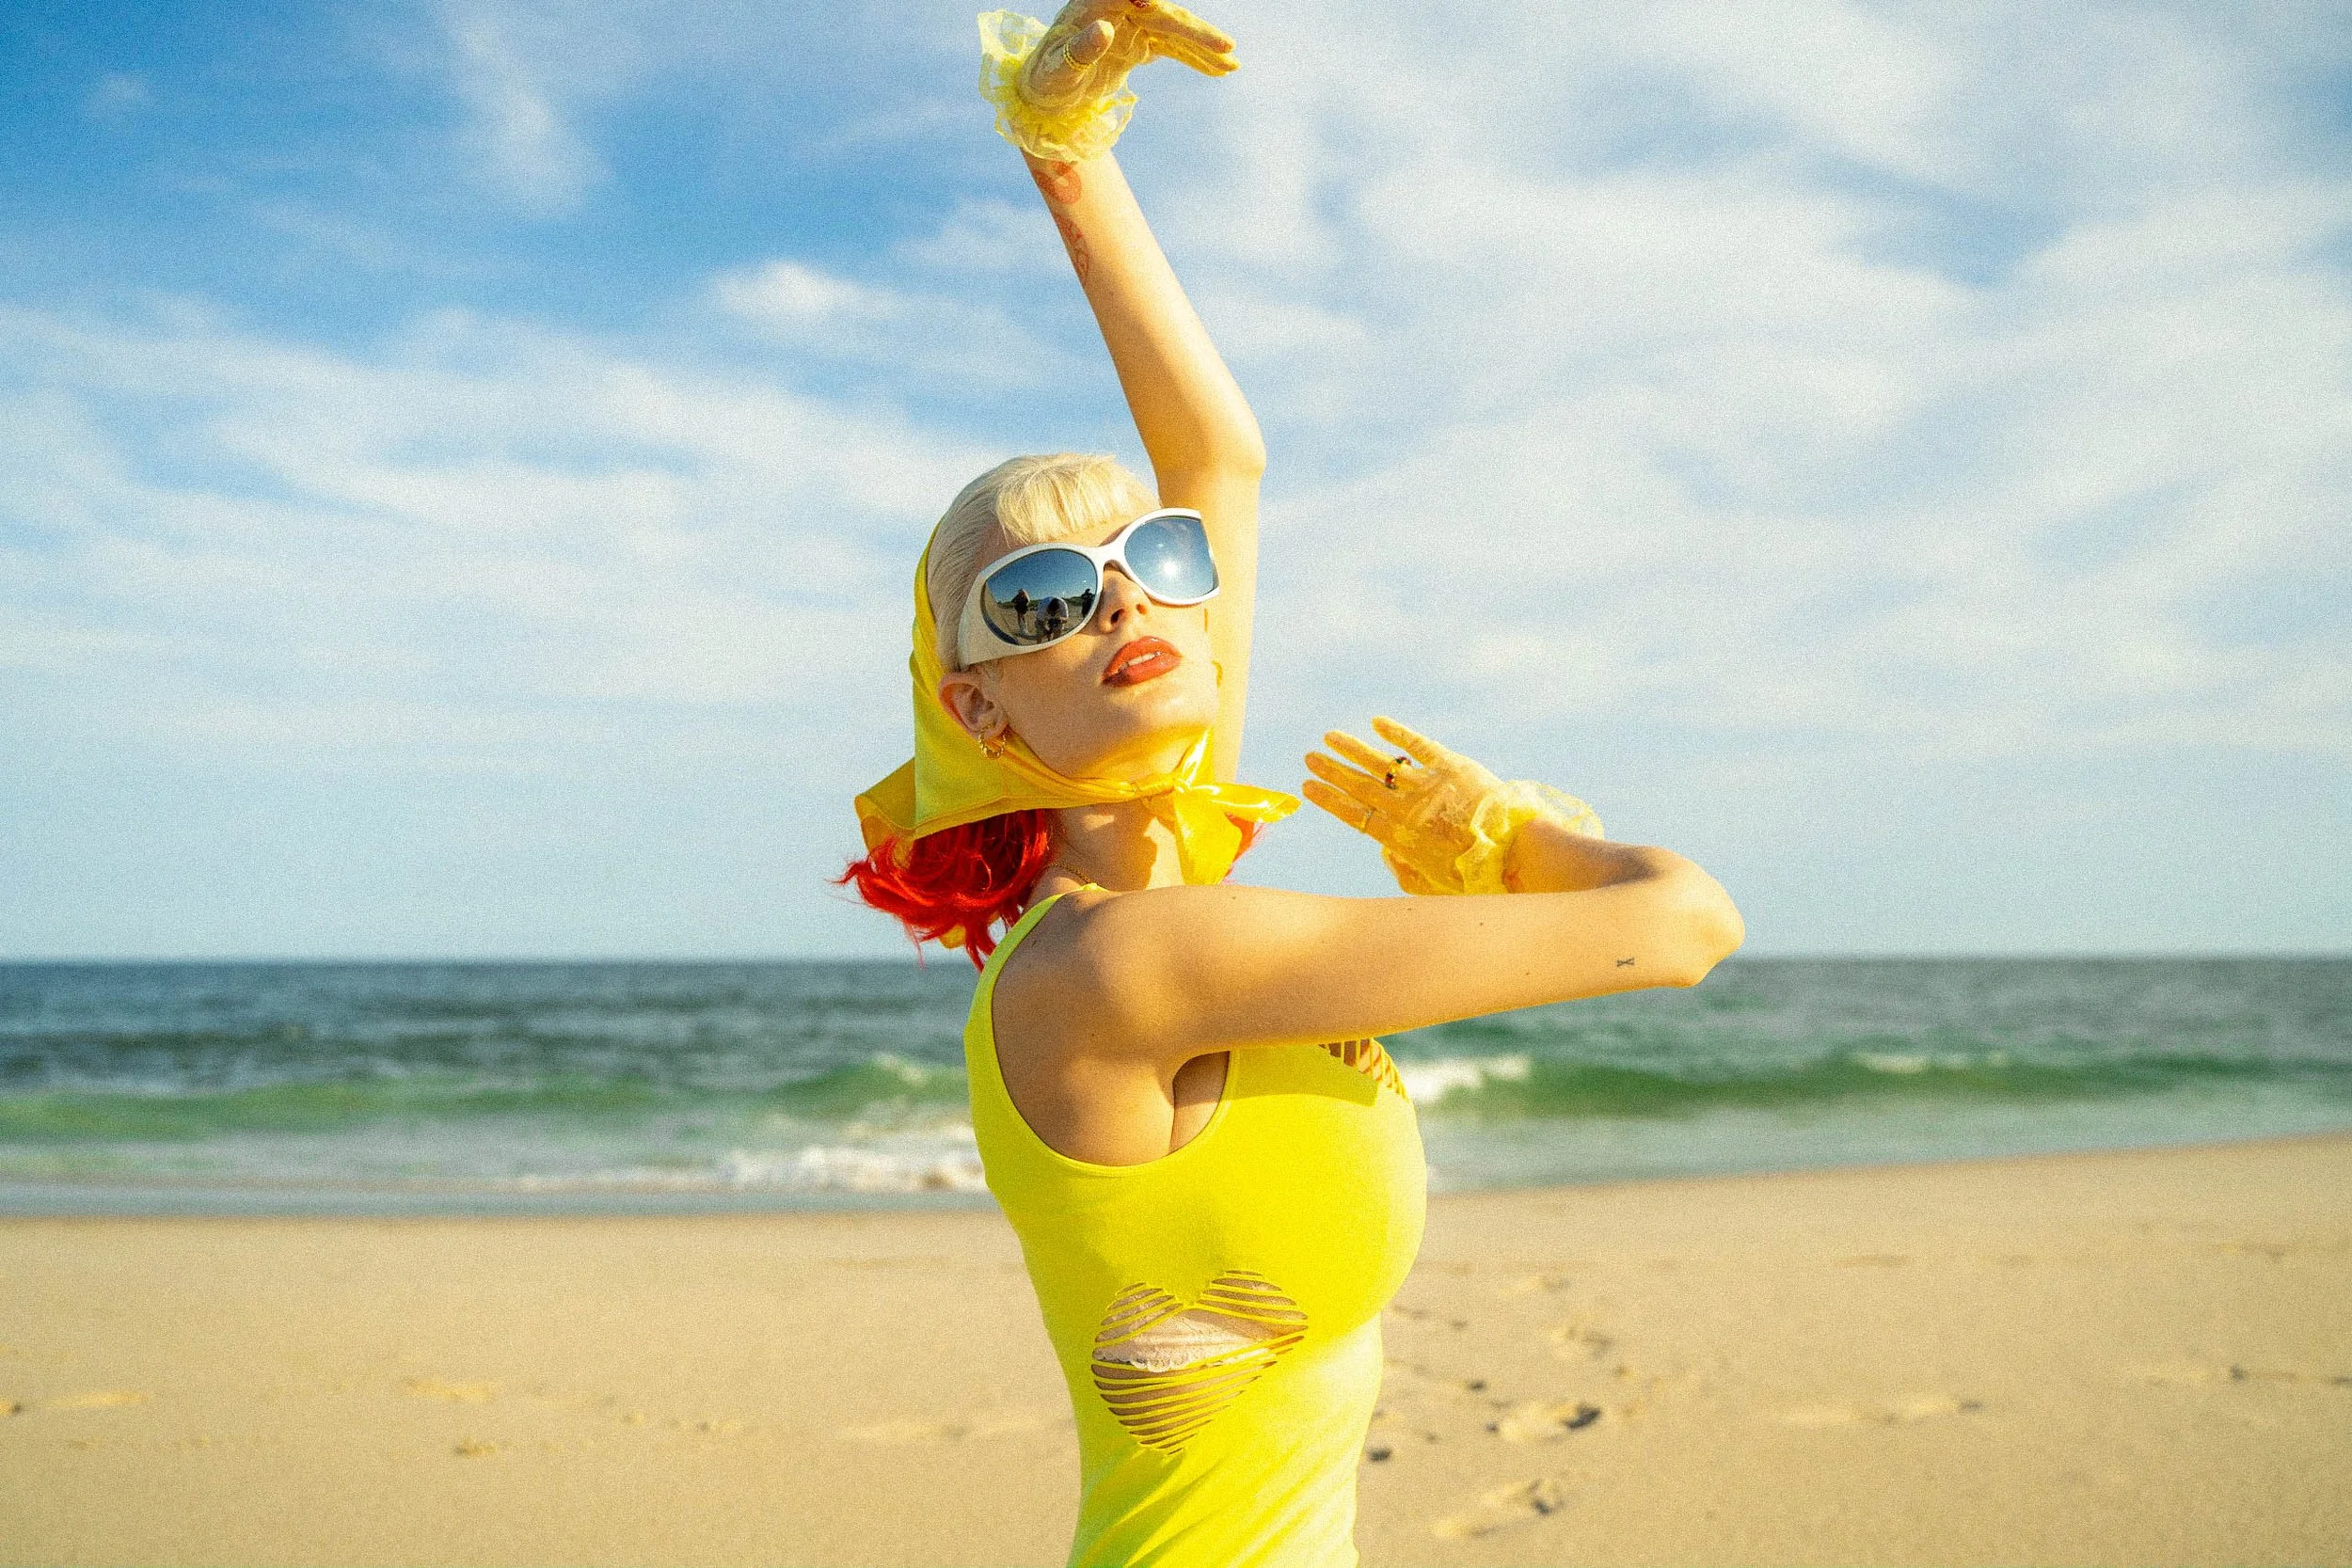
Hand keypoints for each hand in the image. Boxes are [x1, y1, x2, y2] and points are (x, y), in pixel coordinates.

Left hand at [1019, 0, 1236, 112]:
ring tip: (1233, 64)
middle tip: (1228, 48)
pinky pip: (1173, 48)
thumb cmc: (1044, 80)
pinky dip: (1195, 59)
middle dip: (1196, 32)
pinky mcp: (1139, 41)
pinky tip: (1220, 70)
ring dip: (1203, 48)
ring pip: (1174, 31)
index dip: (1154, 2)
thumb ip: (1079, 51)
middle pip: (1164, 14)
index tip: (1161, 6)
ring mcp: (1132, 23)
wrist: (1044, 94)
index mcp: (1096, 4)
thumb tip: (1104, 31)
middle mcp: (1118, 7)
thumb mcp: (1057, 72)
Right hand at [1304, 716, 1601, 895]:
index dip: (1329, 799)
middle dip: (1332, 770)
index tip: (1307, 786)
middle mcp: (1407, 808)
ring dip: (1354, 749)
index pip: (1354, 815)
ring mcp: (1428, 785)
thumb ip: (1403, 873)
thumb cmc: (1475, 878)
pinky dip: (1397, 733)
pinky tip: (1377, 723)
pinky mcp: (1453, 766)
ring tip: (1330, 737)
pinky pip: (1419, 745)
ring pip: (1382, 763)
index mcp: (1400, 838)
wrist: (1516, 855)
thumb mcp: (1432, 887)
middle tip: (1309, 756)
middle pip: (1361, 786)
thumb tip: (1386, 852)